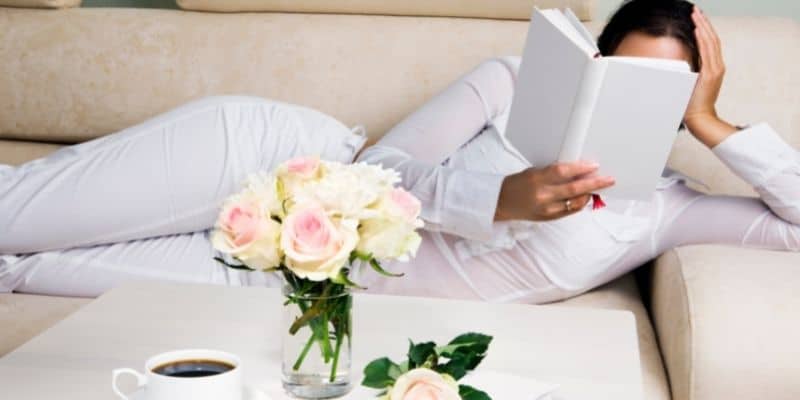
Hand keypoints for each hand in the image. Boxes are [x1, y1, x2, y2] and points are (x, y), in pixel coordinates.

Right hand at [495, 161, 614, 221]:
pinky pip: (570, 211)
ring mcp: (546, 209)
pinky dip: (579, 204)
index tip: (594, 166)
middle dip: (594, 184)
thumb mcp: (533, 172)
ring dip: (589, 195)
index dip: (581, 168)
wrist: (500, 203)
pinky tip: (585, 198)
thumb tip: (577, 171)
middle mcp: (542, 195)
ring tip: (597, 188)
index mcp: (536, 179)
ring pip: (575, 203)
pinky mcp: (548, 218)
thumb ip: (553, 173)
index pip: (563, 172)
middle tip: (609, 180)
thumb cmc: (517, 183)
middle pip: (574, 189)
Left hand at [684, 6, 736, 146]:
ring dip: (703, 27)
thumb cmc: (693, 104)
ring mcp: (715, 69)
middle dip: (704, 23)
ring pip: (711, 42)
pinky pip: (707, 52)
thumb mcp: (693, 84)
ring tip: (696, 15)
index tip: (698, 19)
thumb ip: (691, 73)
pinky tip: (697, 30)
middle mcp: (717, 66)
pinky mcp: (710, 74)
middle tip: (696, 11)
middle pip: (712, 39)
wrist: (700, 118)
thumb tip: (681, 64)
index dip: (705, 30)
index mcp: (713, 68)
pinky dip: (702, 39)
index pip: (710, 44)